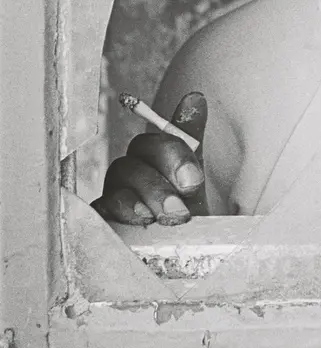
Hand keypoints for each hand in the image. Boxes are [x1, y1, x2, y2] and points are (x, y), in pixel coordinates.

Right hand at [91, 92, 207, 225]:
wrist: (186, 250)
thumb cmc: (184, 207)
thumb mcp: (192, 175)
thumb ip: (190, 138)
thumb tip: (195, 97)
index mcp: (149, 158)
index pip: (152, 145)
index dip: (172, 157)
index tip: (193, 180)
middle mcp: (127, 175)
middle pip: (129, 167)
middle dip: (155, 186)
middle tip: (179, 209)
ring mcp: (112, 200)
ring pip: (115, 193)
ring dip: (136, 205)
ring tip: (156, 220)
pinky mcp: (102, 224)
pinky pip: (97, 218)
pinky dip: (110, 220)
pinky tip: (128, 228)